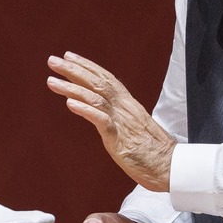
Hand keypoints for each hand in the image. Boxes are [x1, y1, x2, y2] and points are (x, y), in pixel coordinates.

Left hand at [47, 52, 176, 190]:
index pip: (106, 78)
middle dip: (74, 70)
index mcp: (128, 105)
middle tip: (52, 60)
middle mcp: (125, 108)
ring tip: (51, 80)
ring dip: (71, 88)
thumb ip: (119, 118)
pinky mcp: (120, 138)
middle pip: (98, 82)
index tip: (69, 56)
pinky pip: (101, 120)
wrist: (171, 167)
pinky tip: (69, 104)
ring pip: (95, 97)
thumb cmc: (153, 152)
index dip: (87, 66)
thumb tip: (105, 115)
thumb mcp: (133, 129)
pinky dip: (85, 110)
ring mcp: (122, 122)